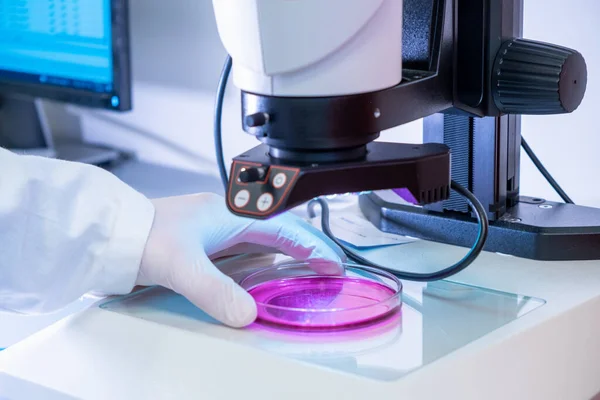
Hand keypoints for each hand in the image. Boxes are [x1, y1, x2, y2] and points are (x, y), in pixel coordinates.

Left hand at [137, 193, 344, 326]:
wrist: (109, 234)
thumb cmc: (142, 237)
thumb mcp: (183, 266)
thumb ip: (216, 291)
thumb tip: (247, 315)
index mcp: (229, 215)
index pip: (283, 230)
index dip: (311, 246)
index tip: (332, 263)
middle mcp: (224, 219)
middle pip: (278, 231)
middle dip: (305, 246)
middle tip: (327, 266)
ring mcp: (213, 230)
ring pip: (261, 239)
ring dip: (285, 252)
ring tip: (304, 268)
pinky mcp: (201, 244)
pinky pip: (243, 249)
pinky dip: (262, 260)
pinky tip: (261, 272)